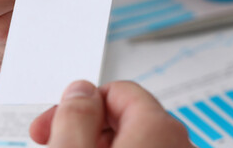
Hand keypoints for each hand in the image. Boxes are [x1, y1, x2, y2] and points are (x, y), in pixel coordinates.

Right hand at [30, 80, 192, 147]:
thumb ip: (75, 115)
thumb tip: (80, 90)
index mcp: (159, 128)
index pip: (119, 90)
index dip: (79, 105)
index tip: (52, 125)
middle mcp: (180, 144)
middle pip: (129, 118)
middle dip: (88, 129)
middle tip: (55, 144)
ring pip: (137, 142)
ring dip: (102, 146)